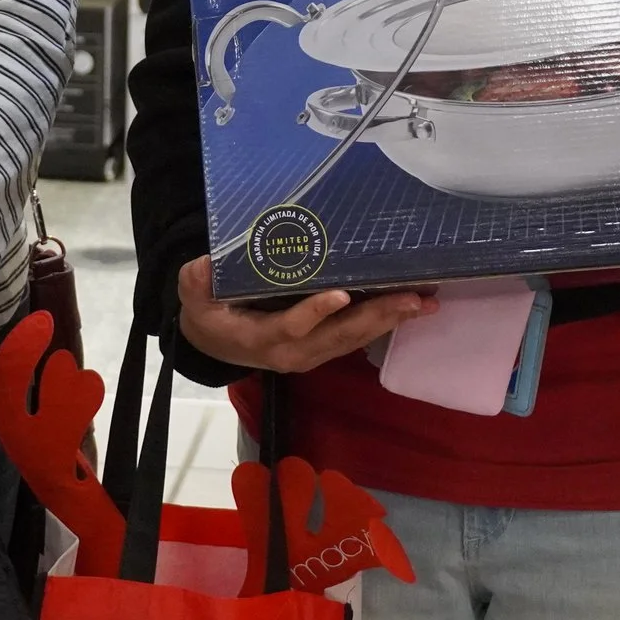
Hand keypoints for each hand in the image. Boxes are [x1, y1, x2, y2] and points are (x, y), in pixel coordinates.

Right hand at [176, 255, 434, 374]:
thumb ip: (197, 284)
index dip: (315, 312)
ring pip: (356, 337)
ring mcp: (314, 352)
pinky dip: (386, 321)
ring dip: (391, 320)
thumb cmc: (208, 314)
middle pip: (340, 335)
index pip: (292, 326)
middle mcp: (295, 352)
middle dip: (378, 316)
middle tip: (413, 298)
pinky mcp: (325, 347)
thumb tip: (202, 266)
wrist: (216, 344)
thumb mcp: (193, 300)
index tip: (340, 293)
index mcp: (263, 338)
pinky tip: (412, 305)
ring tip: (425, 301)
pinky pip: (358, 336)